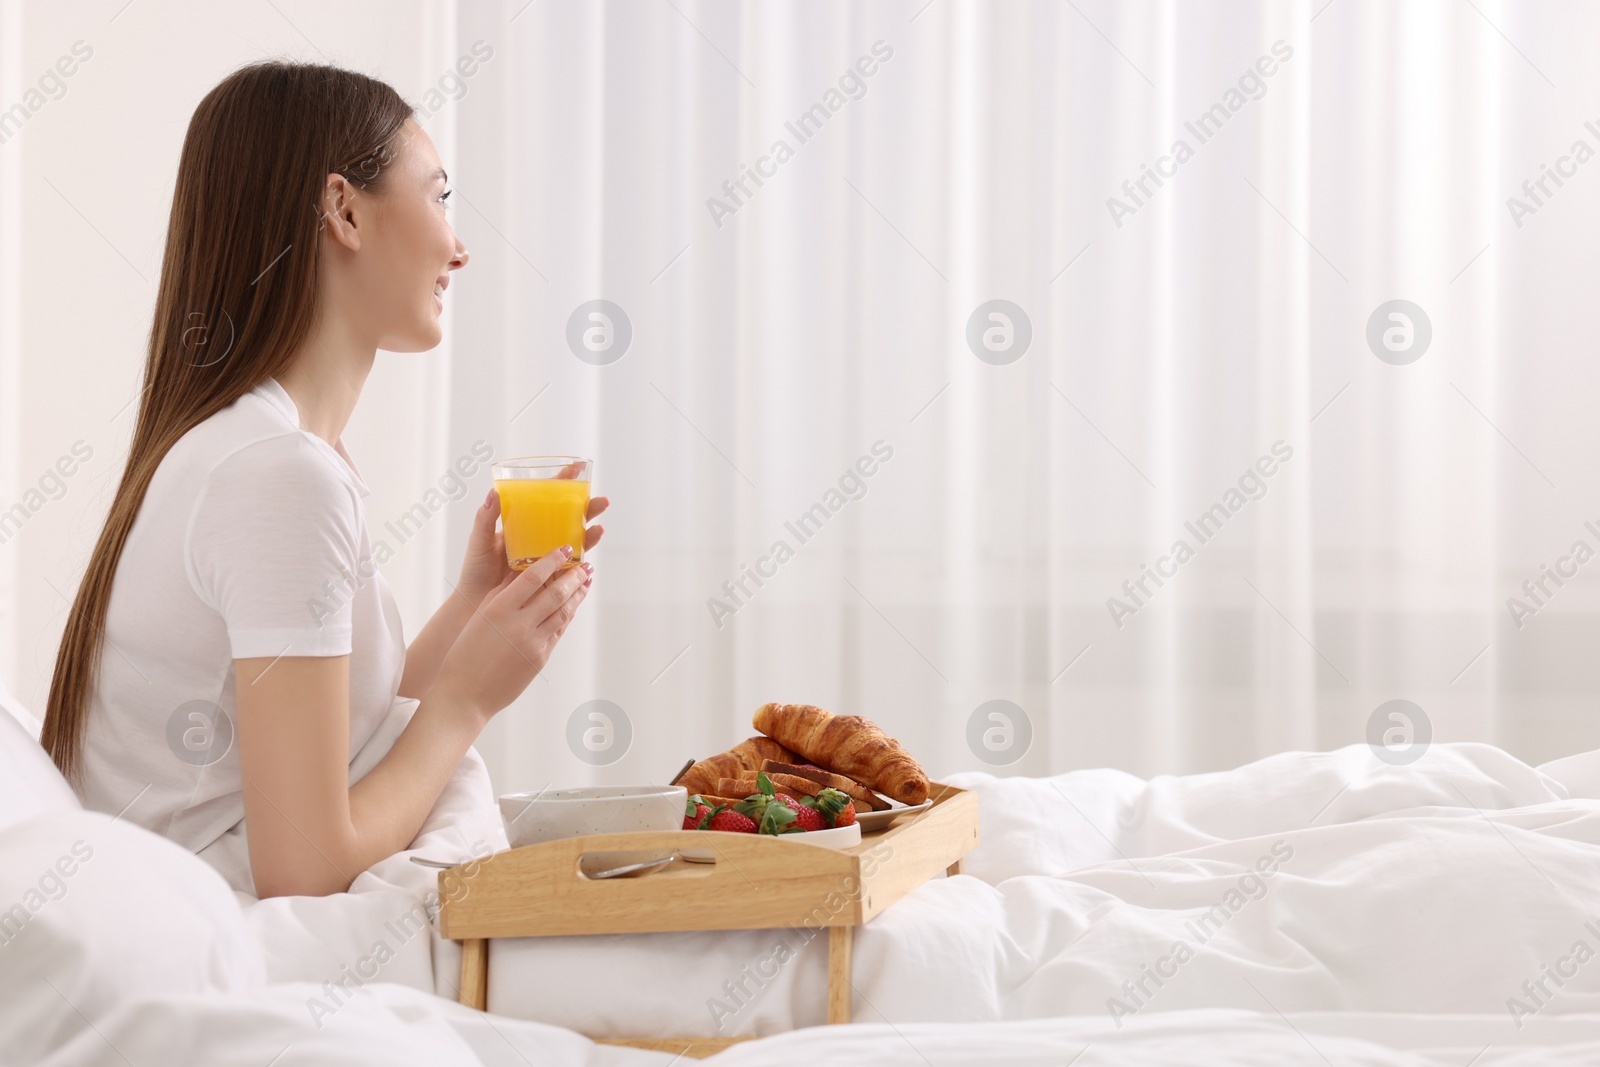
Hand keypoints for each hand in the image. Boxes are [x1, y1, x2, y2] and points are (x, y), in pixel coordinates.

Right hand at [433, 547, 591, 722]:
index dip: (553, 560)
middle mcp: (519, 623)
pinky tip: (573, 606)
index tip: (566, 549)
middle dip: (574, 576)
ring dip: (577, 595)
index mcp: (499, 608)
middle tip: (586, 565)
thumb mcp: (481, 617)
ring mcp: (533, 643)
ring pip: (562, 612)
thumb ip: (502, 594)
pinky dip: (567, 616)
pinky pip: (558, 631)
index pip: (533, 576)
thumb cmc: (466, 653)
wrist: (465, 695)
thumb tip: (523, 572)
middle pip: (555, 592)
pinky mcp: (540, 658)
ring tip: (586, 581)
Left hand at [457, 487, 610, 607]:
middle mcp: (539, 537)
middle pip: (569, 517)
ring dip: (590, 533)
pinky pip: (572, 565)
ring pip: (575, 540)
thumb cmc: (476, 570)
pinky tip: (589, 558)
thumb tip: (493, 493)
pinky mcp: (550, 576)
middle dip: (588, 507)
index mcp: (523, 523)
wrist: (476, 603)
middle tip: (601, 502)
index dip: (562, 483)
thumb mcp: (478, 541)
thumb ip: (485, 519)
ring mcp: (546, 556)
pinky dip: (584, 559)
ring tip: (599, 529)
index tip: (576, 469)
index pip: (546, 498)